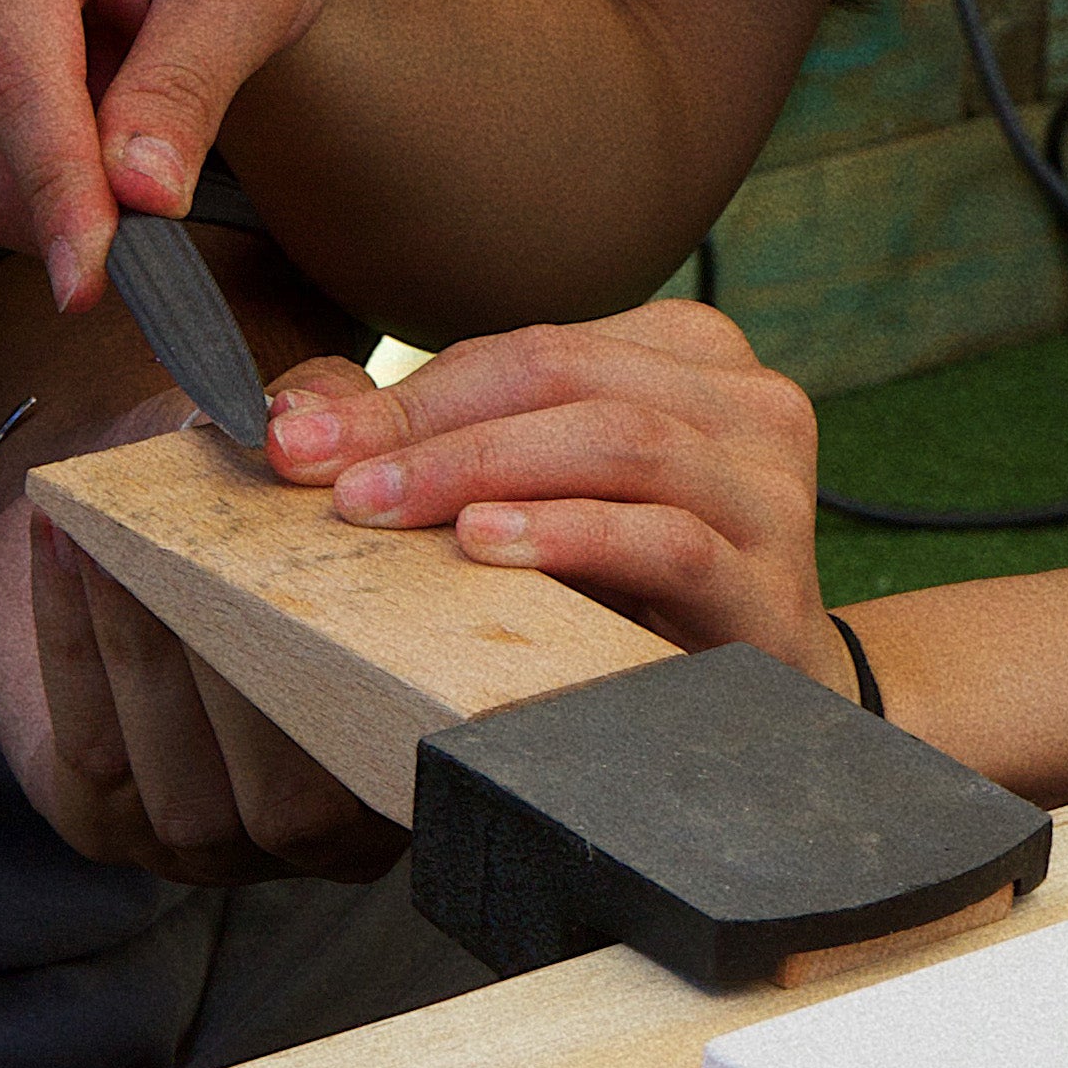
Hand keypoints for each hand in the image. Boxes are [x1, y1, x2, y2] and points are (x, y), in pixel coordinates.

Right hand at [0, 0, 353, 305]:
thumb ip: (188, 85)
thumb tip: (138, 196)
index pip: (15, 77)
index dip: (54, 189)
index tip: (90, 283)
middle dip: (62, 207)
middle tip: (169, 226)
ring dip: (61, 192)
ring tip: (148, 118)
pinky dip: (50, 177)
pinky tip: (108, 114)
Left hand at [0, 381, 404, 884]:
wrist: (120, 515)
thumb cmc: (245, 495)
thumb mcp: (312, 455)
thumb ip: (345, 426)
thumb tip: (314, 426)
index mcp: (410, 757)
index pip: (404, 748)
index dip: (367, 663)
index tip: (333, 541)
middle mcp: (324, 836)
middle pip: (293, 790)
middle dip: (242, 662)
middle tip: (200, 543)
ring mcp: (214, 846)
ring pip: (188, 783)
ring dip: (139, 647)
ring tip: (106, 530)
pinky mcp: (105, 826)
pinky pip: (95, 750)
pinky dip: (73, 642)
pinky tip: (60, 546)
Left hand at [262, 306, 843, 688]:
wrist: (765, 718)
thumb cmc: (634, 591)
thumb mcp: (545, 494)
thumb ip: (441, 440)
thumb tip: (295, 418)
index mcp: (687, 356)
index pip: (529, 349)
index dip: (404, 391)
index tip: (292, 439)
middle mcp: (748, 405)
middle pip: (564, 376)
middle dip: (425, 424)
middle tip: (319, 475)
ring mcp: (773, 495)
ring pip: (618, 441)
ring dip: (480, 470)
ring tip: (381, 507)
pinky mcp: (776, 591)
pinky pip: (668, 539)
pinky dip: (569, 535)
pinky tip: (487, 547)